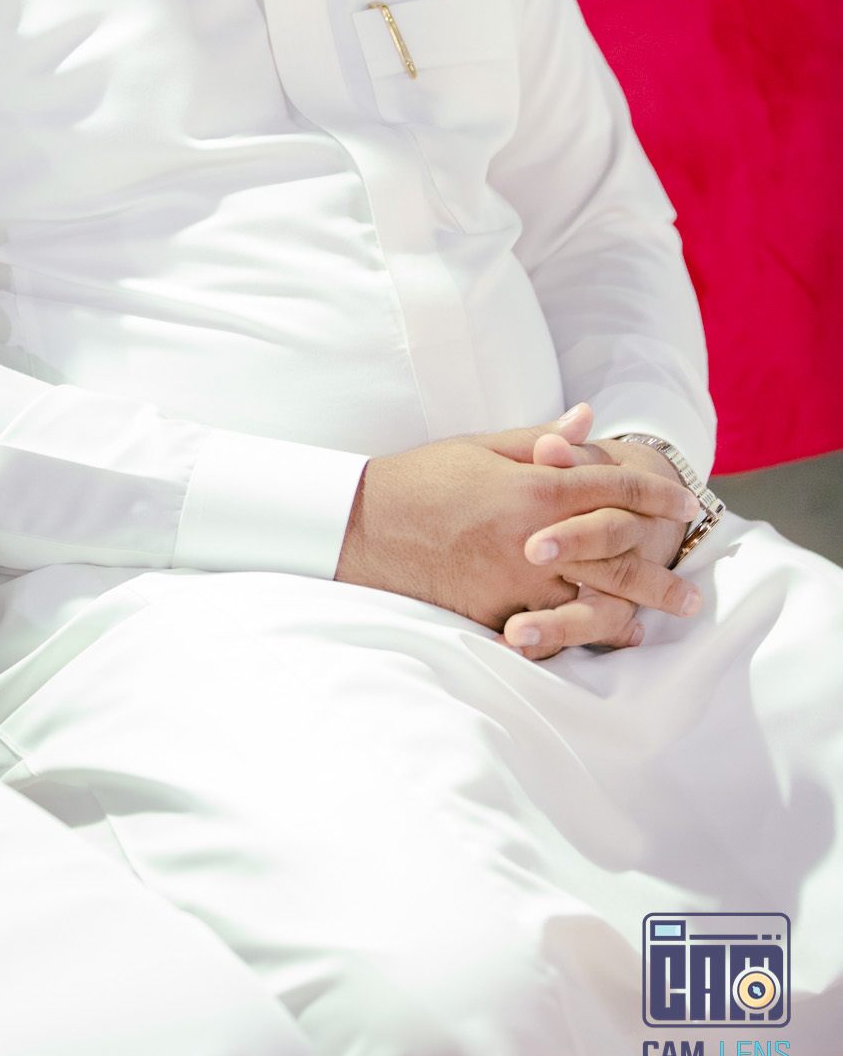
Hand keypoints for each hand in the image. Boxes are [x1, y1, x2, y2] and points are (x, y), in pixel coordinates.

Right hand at [335, 408, 699, 645]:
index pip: (613, 487)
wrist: (363, 524)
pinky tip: (609, 634)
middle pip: (617, 554)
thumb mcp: (482, 446)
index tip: (685, 504)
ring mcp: (514, 580)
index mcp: (533, 487)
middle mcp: (533, 537)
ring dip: (633, 609)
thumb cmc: (422, 478)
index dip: (655, 494)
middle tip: (691, 586)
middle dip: (660, 569)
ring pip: (592, 598)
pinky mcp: (494, 611)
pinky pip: (551, 627)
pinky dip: (586, 632)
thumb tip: (588, 422)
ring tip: (660, 617)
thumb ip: (540, 439)